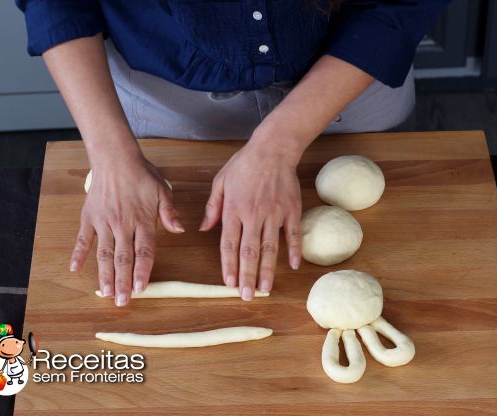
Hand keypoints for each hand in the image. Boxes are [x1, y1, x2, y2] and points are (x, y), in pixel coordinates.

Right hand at [69, 151, 183, 306]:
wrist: (115, 158)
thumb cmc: (141, 174)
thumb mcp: (162, 190)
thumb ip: (169, 213)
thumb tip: (180, 230)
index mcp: (142, 220)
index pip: (144, 251)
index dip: (142, 271)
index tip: (140, 289)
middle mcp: (122, 224)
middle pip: (123, 258)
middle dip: (122, 282)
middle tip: (122, 301)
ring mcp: (103, 222)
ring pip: (104, 253)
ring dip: (104, 274)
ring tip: (105, 293)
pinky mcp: (89, 217)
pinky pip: (82, 239)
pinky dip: (78, 254)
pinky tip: (75, 269)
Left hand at [199, 137, 302, 300]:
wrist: (273, 149)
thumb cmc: (244, 164)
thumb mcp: (220, 182)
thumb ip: (212, 207)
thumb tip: (202, 228)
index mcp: (234, 210)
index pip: (229, 244)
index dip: (228, 266)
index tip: (228, 283)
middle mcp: (253, 215)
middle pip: (249, 252)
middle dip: (247, 276)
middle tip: (247, 296)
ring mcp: (274, 214)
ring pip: (270, 247)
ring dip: (268, 270)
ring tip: (266, 289)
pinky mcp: (291, 210)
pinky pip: (293, 234)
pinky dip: (294, 250)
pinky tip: (293, 265)